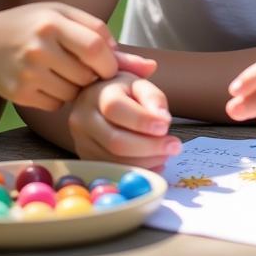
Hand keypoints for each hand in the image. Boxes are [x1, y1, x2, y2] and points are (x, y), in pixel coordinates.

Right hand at [0, 2, 155, 108]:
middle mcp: (38, 48)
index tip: (107, 66)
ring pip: (73, 93)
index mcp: (53, 23)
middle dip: (92, 76)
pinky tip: (47, 81)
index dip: (109, 62)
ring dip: (76, 87)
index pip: (95, 48)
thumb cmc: (35, 25)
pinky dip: (58, 98)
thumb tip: (150, 67)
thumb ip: (106, 38)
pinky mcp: (19, 95)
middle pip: (86, 75)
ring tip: (62, 70)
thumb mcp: (66, 18)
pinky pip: (56, 105)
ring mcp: (27, 73)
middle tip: (81, 66)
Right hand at [67, 73, 181, 168]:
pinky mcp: (86, 159)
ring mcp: (81, 142)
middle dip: (149, 146)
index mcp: (97, 94)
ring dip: (146, 161)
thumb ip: (153, 96)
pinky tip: (155, 163)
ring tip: (167, 154)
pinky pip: (113, 171)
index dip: (142, 120)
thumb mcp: (139, 84)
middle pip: (115, 141)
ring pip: (114, 160)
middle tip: (175, 146)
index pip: (116, 108)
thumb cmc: (122, 91)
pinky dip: (138, 170)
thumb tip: (163, 119)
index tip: (167, 125)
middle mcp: (83, 119)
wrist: (96, 100)